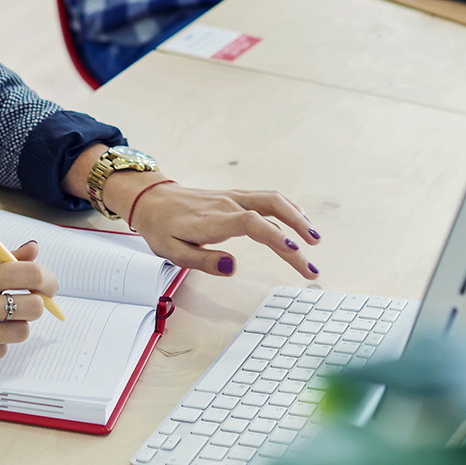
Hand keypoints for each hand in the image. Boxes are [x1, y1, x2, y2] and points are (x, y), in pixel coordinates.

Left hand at [124, 182, 319, 279]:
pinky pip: (267, 198)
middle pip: (271, 207)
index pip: (252, 224)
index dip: (275, 236)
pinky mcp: (235, 196)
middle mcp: (228, 204)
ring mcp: (233, 197)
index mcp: (214, 220)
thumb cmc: (162, 229)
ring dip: (296, 216)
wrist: (151, 200)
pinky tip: (298, 219)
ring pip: (273, 199)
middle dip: (297, 228)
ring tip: (314, 237)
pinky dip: (287, 207)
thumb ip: (204, 260)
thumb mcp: (173, 253)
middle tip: (314, 254)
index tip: (294, 251)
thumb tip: (233, 267)